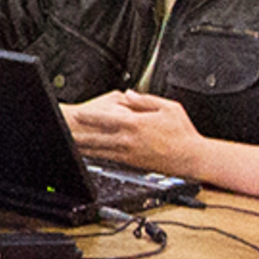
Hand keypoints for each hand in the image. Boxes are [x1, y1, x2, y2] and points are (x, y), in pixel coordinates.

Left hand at [67, 88, 206, 175]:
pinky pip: (110, 159)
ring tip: (71, 144)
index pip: (107, 119)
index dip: (90, 116)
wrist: (192, 158)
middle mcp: (129, 140)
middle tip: (66, 131)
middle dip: (81, 133)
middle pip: (98, 136)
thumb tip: (129, 94)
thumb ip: (146, 99)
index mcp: (136, 124)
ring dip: (85, 147)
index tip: (78, 114)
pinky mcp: (133, 164)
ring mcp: (130, 154)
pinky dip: (97, 156)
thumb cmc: (183, 132)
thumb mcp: (168, 107)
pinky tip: (89, 155)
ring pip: (101, 150)